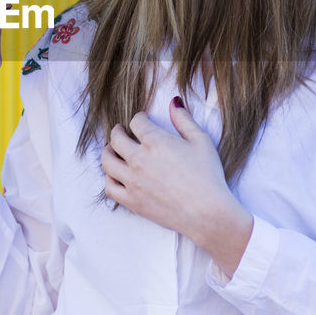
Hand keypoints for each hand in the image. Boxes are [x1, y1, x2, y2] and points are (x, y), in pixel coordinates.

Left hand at [102, 97, 253, 273]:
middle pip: (116, 139)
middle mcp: (138, 159)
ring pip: (107, 161)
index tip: (141, 120)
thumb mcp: (201, 141)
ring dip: (108, 152)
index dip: (139, 119)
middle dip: (118, 132)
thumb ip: (184, 120)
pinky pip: (109, 187)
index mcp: (155, 141)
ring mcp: (132, 181)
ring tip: (112, 151)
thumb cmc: (208, 176)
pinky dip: (109, 179)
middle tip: (120, 131)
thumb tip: (174, 102)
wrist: (207, 212)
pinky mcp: (131, 201)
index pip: (136, 123)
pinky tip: (115, 175)